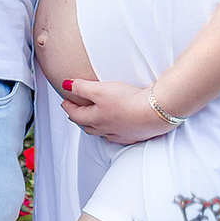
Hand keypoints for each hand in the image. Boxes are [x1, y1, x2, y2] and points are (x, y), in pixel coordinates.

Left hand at [58, 78, 172, 144]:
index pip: (76, 114)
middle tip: (75, 112)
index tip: (65, 101)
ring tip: (93, 121)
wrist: (154, 112)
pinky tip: (116, 128)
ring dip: (95, 127)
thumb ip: (81, 88)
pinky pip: (118, 135)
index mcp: (95, 119)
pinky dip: (112, 132)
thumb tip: (65, 85)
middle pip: (87, 126)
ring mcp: (120, 133)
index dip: (68, 106)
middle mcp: (106, 129)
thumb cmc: (128, 101)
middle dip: (79, 118)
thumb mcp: (100, 89)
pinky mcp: (134, 134)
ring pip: (102, 132)